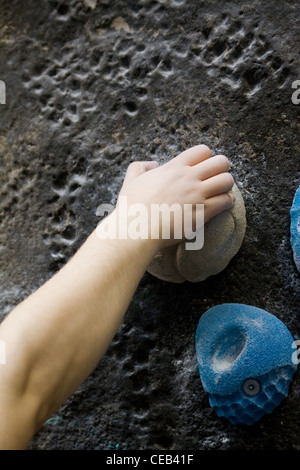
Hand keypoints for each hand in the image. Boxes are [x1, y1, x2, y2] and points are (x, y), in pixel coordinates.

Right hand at [115, 144, 234, 249]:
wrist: (136, 229)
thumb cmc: (132, 207)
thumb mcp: (131, 179)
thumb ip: (140, 167)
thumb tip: (153, 164)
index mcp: (174, 168)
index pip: (202, 151)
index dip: (206, 158)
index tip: (202, 168)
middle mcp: (188, 178)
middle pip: (220, 162)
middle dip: (221, 169)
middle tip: (215, 179)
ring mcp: (197, 195)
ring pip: (227, 180)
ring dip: (226, 186)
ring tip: (221, 192)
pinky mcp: (203, 212)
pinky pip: (225, 201)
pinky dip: (228, 202)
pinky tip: (224, 204)